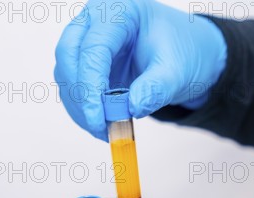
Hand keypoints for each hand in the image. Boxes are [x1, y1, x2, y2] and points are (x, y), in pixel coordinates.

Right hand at [54, 0, 226, 140]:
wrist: (187, 55)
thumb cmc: (183, 51)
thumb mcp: (178, 71)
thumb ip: (156, 89)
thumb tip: (131, 108)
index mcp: (118, 12)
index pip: (93, 48)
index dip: (90, 86)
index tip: (98, 118)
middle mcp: (94, 22)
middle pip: (68, 56)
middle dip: (80, 96)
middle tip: (99, 126)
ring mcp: (85, 41)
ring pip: (66, 75)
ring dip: (80, 108)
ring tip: (106, 130)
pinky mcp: (83, 63)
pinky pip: (73, 89)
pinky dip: (83, 111)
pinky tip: (102, 124)